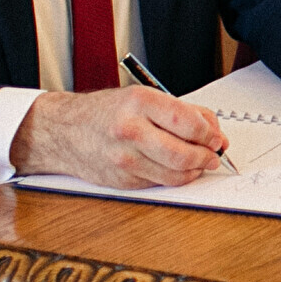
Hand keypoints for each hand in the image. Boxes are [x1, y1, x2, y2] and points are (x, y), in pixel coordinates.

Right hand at [9, 86, 229, 188]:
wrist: (64, 132)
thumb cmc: (107, 112)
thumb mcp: (144, 98)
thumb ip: (184, 112)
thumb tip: (215, 133)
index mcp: (139, 102)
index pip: (187, 122)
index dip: (209, 134)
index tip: (216, 138)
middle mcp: (130, 130)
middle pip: (183, 153)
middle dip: (206, 157)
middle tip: (213, 155)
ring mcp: (124, 158)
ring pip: (174, 174)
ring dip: (194, 171)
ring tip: (198, 163)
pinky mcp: (122, 178)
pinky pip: (159, 182)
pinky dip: (174, 177)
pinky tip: (175, 168)